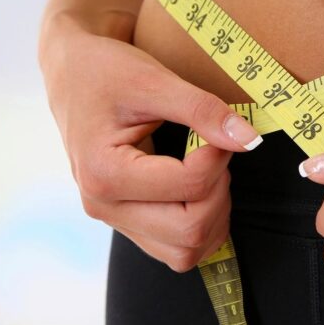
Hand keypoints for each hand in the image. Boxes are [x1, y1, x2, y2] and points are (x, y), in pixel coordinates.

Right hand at [38, 11, 263, 271]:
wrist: (74, 75)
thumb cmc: (107, 72)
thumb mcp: (154, 80)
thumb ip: (203, 111)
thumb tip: (249, 141)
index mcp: (104, 172)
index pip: (189, 186)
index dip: (218, 157)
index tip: (218, 129)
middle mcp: (104, 206)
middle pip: (190, 231)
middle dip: (219, 191)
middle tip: (214, 152)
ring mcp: (115, 220)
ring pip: (186, 252)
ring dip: (214, 216)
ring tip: (207, 172)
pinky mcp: (127, 223)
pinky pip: (176, 249)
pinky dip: (201, 227)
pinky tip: (200, 190)